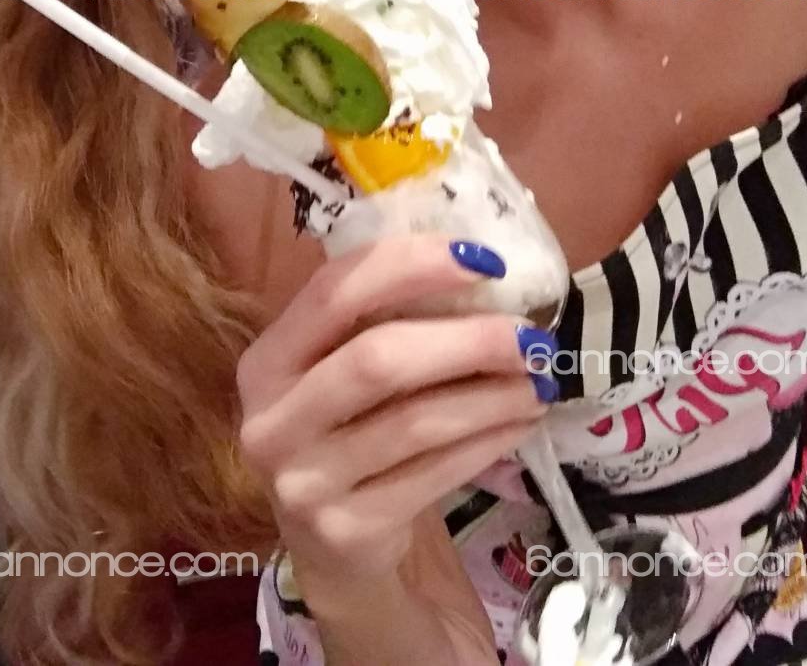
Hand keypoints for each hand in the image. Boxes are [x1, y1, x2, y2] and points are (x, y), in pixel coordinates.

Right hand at [237, 234, 557, 657]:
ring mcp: (305, 482)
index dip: (408, 265)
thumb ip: (379, 321)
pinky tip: (520, 423)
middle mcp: (272, 420)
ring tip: (540, 380)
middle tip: (530, 335)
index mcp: (267, 359)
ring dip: (491, 396)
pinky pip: (435, 474)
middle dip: (466, 341)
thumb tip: (481, 269)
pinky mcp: (348, 529)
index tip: (484, 260)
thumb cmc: (344, 429)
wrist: (329, 546)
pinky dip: (488, 442)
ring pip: (415, 422)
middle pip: (377, 360)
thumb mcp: (335, 370)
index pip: (333, 292)